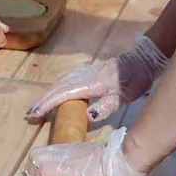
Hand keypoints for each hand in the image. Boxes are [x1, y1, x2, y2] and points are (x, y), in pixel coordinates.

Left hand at [26, 126, 150, 175]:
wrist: (117, 162)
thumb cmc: (113, 164)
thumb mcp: (95, 161)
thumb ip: (89, 164)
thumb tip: (96, 174)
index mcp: (71, 148)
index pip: (47, 152)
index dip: (42, 164)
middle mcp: (61, 150)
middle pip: (36, 155)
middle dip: (33, 170)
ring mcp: (56, 158)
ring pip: (33, 163)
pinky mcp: (55, 169)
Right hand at [27, 35, 168, 121]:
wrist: (144, 59)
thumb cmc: (135, 79)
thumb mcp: (124, 96)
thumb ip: (106, 106)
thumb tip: (87, 116)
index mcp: (92, 84)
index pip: (64, 94)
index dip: (48, 104)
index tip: (35, 114)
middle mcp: (86, 76)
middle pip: (59, 87)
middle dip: (44, 99)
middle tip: (31, 113)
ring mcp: (87, 71)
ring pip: (62, 81)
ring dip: (49, 92)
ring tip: (40, 104)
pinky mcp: (91, 70)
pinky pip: (68, 77)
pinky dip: (58, 85)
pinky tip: (57, 90)